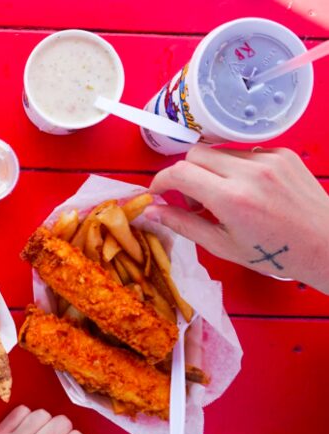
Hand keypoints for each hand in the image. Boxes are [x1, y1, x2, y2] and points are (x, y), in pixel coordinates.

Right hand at [147, 146, 328, 293]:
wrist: (326, 244)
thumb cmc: (276, 253)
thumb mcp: (222, 246)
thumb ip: (183, 224)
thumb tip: (151, 212)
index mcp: (232, 199)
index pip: (179, 172)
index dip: (160, 181)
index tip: (158, 192)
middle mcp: (250, 172)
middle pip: (195, 154)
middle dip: (185, 174)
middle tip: (193, 200)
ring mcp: (269, 159)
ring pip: (218, 152)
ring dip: (211, 171)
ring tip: (222, 197)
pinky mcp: (282, 153)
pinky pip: (244, 153)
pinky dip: (236, 169)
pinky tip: (248, 191)